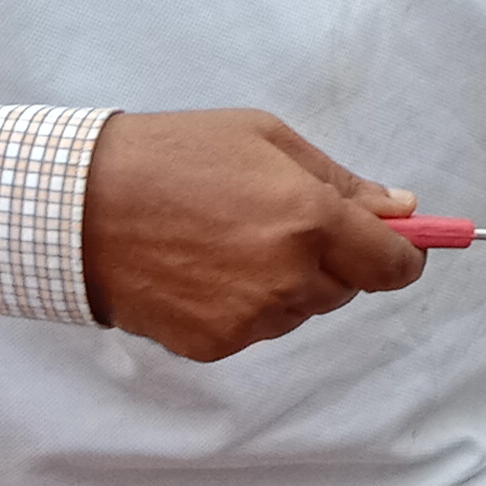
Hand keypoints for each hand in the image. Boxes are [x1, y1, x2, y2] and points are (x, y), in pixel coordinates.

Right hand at [78, 109, 424, 362]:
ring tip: (233, 239)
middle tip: (283, 220)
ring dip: (290, 282)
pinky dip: (248, 304)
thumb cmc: (175, 156)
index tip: (396, 244)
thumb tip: (402, 209)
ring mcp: (251, 318)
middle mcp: (288, 277)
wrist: (82, 206)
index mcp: (310, 220)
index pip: (393, 265)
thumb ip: (342, 182)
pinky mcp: (215, 345)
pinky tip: (208, 268)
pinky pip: (258, 328)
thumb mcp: (266, 140)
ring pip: (302, 309)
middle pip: (348, 287)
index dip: (402, 254)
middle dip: (334, 259)